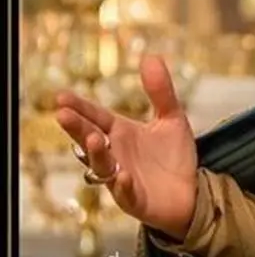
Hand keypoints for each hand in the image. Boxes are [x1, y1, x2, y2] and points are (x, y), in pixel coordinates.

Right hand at [55, 55, 198, 240]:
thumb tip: (151, 57)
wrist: (191, 192)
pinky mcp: (135, 199)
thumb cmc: (174, 157)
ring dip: (97, 153)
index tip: (61, 97)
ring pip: (102, 166)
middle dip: (77, 128)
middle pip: (90, 139)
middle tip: (63, 114)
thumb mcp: (172, 119)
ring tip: (95, 138)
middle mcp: (115, 154)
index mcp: (121, 133)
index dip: (80, 108)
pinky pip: (124, 193)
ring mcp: (121, 178)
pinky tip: (123, 176)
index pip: (97, 117)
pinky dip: (122, 185)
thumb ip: (161, 91)